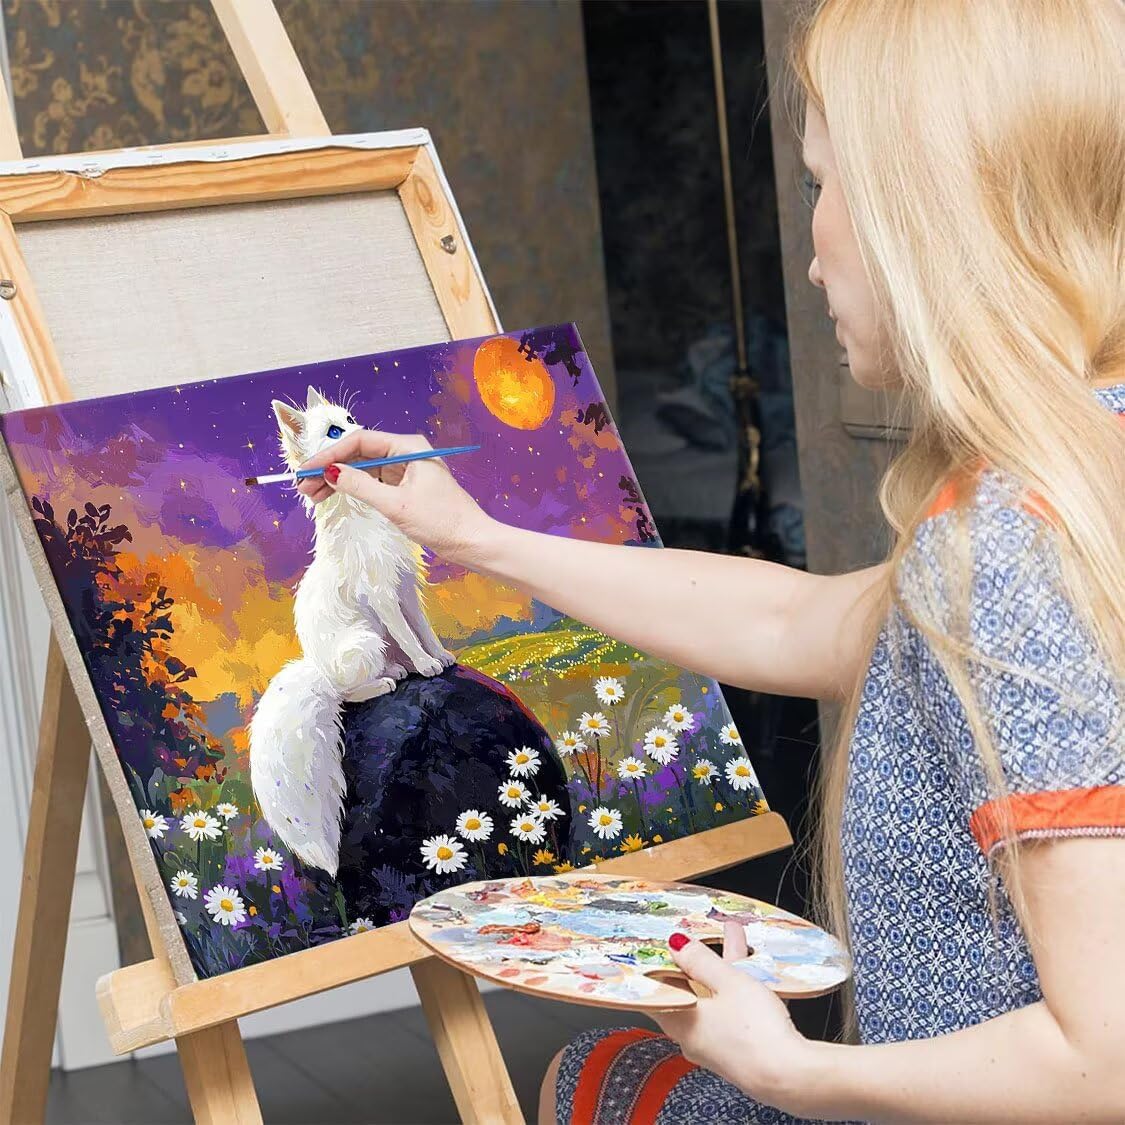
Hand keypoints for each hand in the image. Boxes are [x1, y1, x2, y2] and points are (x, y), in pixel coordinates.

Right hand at [296, 429, 495, 562]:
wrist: (472, 542)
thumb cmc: (441, 522)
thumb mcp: (396, 505)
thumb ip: (361, 486)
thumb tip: (330, 472)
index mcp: (409, 446)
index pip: (360, 441)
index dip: (330, 455)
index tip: (307, 470)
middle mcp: (407, 452)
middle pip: (359, 454)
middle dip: (330, 469)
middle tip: (304, 486)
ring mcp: (406, 469)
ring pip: (363, 469)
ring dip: (338, 480)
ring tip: (312, 496)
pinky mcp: (405, 486)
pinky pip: (372, 482)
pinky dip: (353, 489)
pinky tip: (333, 496)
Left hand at [651, 923, 810, 1108]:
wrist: (791, 1077)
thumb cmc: (756, 1032)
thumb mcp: (728, 982)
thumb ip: (700, 960)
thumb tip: (676, 945)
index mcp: (679, 1021)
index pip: (657, 990)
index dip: (660, 964)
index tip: (668, 944)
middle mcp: (691, 1038)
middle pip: (689, 991)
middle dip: (701, 961)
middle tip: (708, 935)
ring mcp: (715, 1049)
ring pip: (712, 1002)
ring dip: (723, 973)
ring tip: (738, 942)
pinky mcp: (737, 1055)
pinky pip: (729, 1016)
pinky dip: (736, 993)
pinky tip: (754, 975)